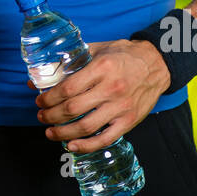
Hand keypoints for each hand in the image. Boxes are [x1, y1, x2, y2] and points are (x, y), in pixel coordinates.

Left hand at [34, 39, 171, 153]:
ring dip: (63, 133)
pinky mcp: (129, 121)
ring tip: (50, 132)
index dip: (49, 98)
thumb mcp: (98, 49)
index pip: (68, 88)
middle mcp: (111, 88)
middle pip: (73, 108)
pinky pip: (105, 138)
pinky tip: (72, 145)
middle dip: (51, 115)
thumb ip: (73, 59)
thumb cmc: (124, 55)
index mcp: (101, 68)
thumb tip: (45, 70)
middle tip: (41, 115)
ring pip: (86, 126)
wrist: (156, 64)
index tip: (40, 100)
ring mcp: (121, 107)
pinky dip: (87, 146)